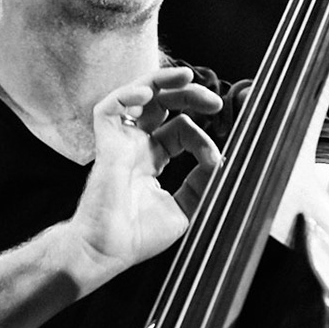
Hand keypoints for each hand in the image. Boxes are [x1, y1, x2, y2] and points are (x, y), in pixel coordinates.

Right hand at [66, 67, 223, 274]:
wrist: (107, 252)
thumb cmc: (138, 237)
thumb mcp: (184, 208)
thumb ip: (202, 182)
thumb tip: (223, 159)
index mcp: (151, 159)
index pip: (180, 130)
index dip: (201, 138)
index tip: (215, 160)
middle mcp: (135, 146)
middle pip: (161, 104)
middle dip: (188, 95)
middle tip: (213, 101)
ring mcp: (120, 143)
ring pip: (136, 96)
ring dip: (161, 80)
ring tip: (186, 75)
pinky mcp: (106, 145)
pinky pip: (109, 109)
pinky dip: (126, 95)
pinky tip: (146, 94)